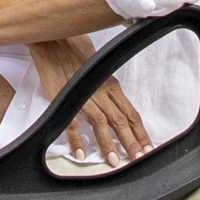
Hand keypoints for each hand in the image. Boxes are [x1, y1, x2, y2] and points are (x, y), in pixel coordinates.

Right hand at [35, 37, 153, 170]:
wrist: (53, 38)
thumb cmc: (75, 48)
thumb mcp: (99, 65)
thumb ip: (107, 85)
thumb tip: (114, 101)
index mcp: (111, 84)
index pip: (131, 113)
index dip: (140, 133)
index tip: (146, 148)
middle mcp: (101, 91)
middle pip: (121, 121)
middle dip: (131, 143)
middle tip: (137, 159)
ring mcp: (82, 95)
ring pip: (101, 123)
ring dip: (108, 143)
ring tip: (114, 161)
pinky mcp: (63, 97)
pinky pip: (72, 121)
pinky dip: (77, 138)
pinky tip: (81, 152)